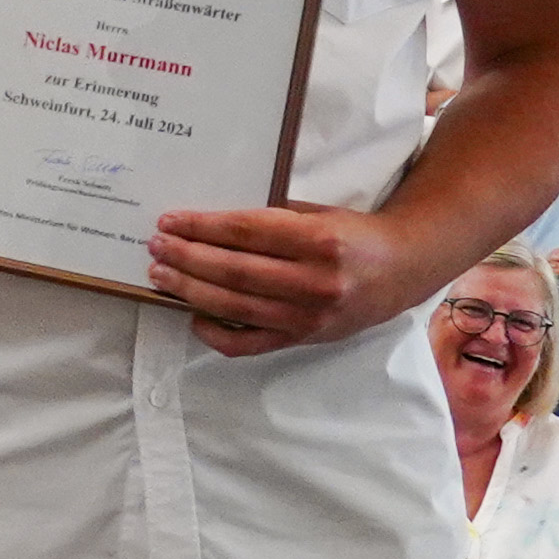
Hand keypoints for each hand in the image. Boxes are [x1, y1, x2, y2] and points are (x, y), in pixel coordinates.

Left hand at [144, 201, 414, 355]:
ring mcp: (309, 317)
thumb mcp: (317, 214)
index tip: (168, 222)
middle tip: (154, 247)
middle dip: (187, 258)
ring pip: (236, 306)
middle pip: (234, 271)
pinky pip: (250, 344)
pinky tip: (193, 316)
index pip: (244, 233)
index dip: (201, 227)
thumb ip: (269, 219)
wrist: (404, 268)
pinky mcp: (305, 339)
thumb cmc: (353, 234)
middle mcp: (315, 282)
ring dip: (191, 291)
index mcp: (319, 241)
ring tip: (161, 275)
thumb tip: (207, 223)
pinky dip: (217, 333)